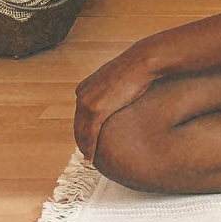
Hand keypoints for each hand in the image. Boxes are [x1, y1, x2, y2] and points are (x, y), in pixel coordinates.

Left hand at [74, 48, 155, 165]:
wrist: (142, 61)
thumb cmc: (135, 67)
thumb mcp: (115, 77)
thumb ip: (110, 88)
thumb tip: (117, 94)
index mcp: (84, 87)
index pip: (79, 114)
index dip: (82, 128)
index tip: (87, 139)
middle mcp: (81, 95)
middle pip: (78, 124)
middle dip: (81, 140)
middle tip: (85, 154)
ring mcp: (88, 103)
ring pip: (81, 132)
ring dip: (84, 148)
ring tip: (88, 160)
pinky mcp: (97, 110)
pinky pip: (90, 135)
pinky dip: (89, 149)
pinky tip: (90, 158)